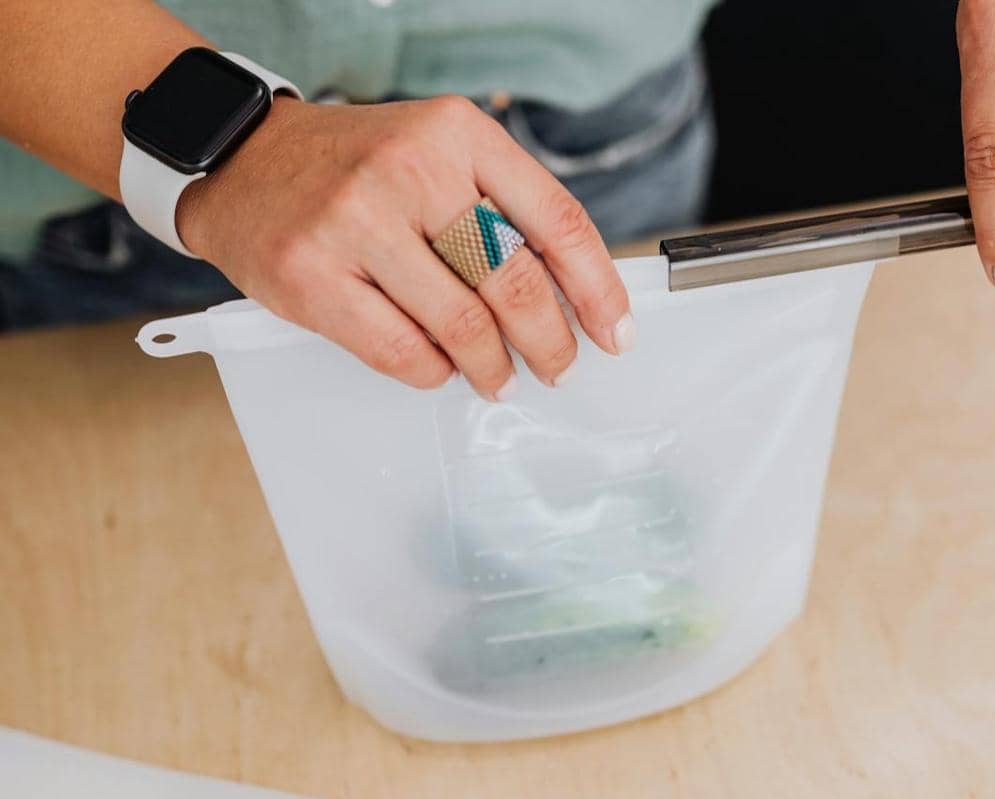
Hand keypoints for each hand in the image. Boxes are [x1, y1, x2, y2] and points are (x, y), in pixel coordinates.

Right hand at [177, 96, 633, 398]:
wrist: (244, 160)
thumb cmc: (356, 167)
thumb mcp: (437, 153)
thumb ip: (500, 207)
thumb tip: (570, 294)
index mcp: (457, 135)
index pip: (555, 219)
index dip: (597, 286)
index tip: (615, 330)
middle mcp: (410, 171)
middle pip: (512, 281)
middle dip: (549, 341)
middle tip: (559, 367)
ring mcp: (355, 224)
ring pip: (460, 326)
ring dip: (493, 367)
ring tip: (500, 378)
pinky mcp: (311, 277)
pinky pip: (400, 351)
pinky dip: (434, 372)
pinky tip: (443, 369)